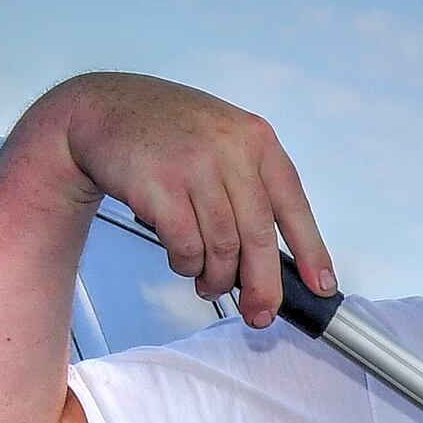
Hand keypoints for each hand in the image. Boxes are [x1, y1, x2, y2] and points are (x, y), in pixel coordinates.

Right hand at [37, 72, 332, 325]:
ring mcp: (193, 166)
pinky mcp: (158, 186)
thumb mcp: (223, 141)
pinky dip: (187, 265)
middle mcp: (229, 150)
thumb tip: (280, 260)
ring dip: (218, 278)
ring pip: (222, 248)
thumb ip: (253, 188)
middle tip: (260, 313)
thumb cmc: (168, 134)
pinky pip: (186, 247)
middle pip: (259, 238)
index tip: (320, 287)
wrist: (102, 109)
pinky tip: (183, 261)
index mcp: (256, 140)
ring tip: (210, 284)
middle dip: (263, 287)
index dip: (311, 252)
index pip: (293, 206)